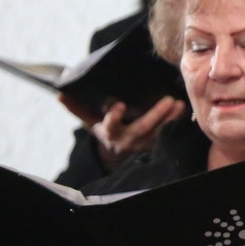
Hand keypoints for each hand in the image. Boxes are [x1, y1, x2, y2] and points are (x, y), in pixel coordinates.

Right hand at [62, 96, 185, 172]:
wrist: (118, 151)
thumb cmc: (104, 128)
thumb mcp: (89, 121)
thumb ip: (77, 108)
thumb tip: (60, 94)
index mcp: (110, 132)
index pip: (111, 125)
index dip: (114, 117)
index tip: (119, 105)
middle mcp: (129, 139)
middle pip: (143, 128)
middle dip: (156, 115)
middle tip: (168, 101)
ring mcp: (145, 142)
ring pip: (160, 131)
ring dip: (171, 118)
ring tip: (180, 104)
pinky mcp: (157, 142)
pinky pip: (169, 133)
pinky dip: (177, 122)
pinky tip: (184, 111)